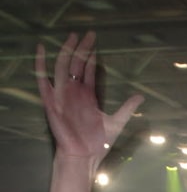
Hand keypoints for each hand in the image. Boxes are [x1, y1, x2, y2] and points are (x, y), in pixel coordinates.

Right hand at [35, 31, 142, 163]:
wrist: (84, 157)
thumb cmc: (98, 143)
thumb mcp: (117, 122)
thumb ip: (127, 108)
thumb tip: (141, 96)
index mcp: (87, 96)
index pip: (87, 70)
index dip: (90, 56)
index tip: (94, 41)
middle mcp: (74, 92)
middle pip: (76, 64)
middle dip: (82, 48)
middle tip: (89, 34)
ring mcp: (63, 95)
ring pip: (62, 67)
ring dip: (67, 51)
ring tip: (73, 36)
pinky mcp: (53, 102)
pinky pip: (43, 80)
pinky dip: (41, 65)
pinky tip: (41, 50)